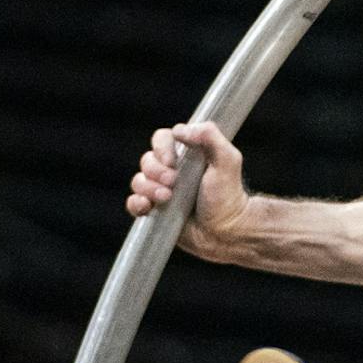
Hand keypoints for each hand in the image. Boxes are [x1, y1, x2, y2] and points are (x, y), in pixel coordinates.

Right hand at [128, 120, 249, 250]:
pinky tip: (148, 207)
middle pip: (147, 160)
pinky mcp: (155, 212)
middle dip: (156, 171)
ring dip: (149, 188)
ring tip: (167, 198)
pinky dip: (136, 203)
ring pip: (139, 181)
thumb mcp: (227, 161)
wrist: (226, 233)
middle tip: (173, 183)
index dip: (162, 147)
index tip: (173, 161)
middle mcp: (172, 171)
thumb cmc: (229, 197)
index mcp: (187, 155)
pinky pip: (133, 203)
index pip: (162, 139)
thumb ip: (211, 137)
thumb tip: (182, 130)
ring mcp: (161, 191)